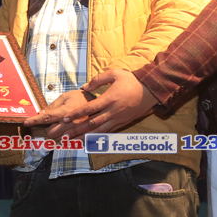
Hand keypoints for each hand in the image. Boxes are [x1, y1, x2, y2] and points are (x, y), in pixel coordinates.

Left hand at [21, 90, 98, 139]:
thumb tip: (40, 112)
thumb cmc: (80, 97)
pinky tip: (69, 134)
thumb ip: (52, 106)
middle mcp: (70, 122)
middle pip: (51, 133)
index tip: (25, 122)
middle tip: (51, 123)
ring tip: (61, 128)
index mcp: (65, 111)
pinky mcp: (83, 135)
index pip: (46, 117)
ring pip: (60, 139)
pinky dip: (67, 140)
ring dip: (57, 135)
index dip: (34, 120)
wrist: (100, 102)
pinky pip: (71, 142)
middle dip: (48, 129)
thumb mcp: (65, 97)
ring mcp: (76, 130)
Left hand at [29, 68, 159, 138]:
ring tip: (74, 142)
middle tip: (65, 135)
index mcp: (109, 99)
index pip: (89, 108)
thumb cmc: (132, 80)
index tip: (65, 118)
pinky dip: (98, 137)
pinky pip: (108, 132)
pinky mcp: (123, 123)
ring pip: (100, 131)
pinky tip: (90, 141)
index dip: (76, 114)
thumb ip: (98, 79)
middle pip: (92, 123)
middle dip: (78, 130)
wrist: (151, 90)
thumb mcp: (115, 73)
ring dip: (86, 137)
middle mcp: (112, 111)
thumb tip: (85, 88)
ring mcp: (118, 119)